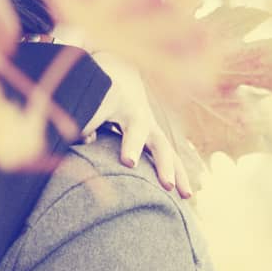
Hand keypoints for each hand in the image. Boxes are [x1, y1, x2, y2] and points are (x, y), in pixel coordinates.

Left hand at [80, 50, 191, 198]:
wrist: (120, 75)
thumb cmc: (99, 91)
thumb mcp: (90, 101)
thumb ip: (85, 120)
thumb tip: (84, 140)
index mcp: (123, 106)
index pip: (127, 126)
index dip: (130, 145)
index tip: (129, 163)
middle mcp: (142, 118)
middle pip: (153, 139)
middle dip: (159, 162)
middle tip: (166, 184)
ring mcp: (152, 129)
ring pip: (167, 150)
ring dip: (176, 172)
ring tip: (185, 195)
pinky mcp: (156, 140)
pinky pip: (171, 159)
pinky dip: (179, 175)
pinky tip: (186, 195)